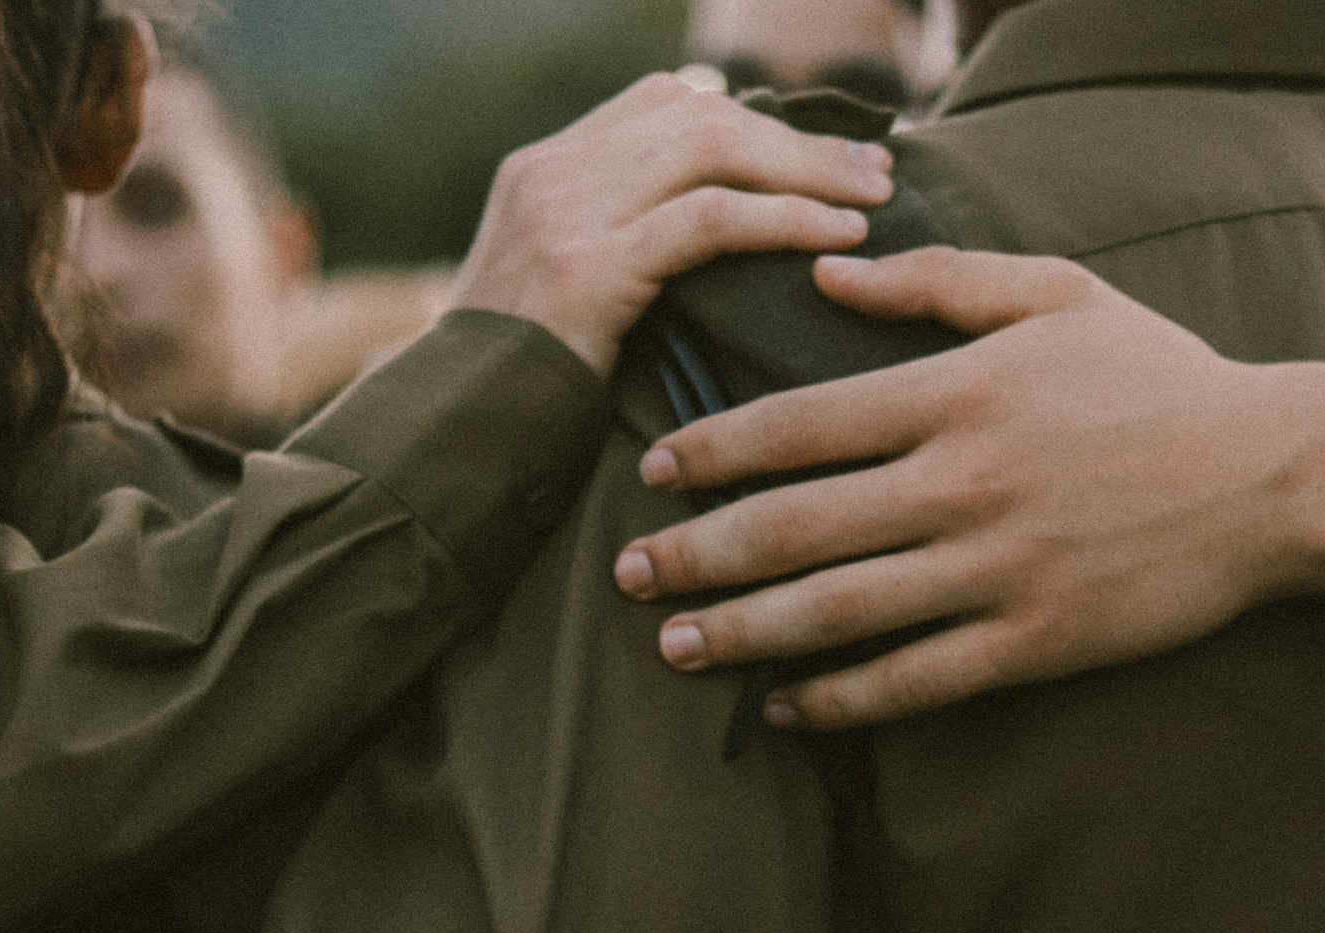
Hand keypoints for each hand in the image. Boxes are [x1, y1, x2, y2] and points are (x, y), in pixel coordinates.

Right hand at [448, 75, 896, 375]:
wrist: (449, 437)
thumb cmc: (521, 388)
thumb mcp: (563, 295)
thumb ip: (620, 247)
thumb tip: (721, 236)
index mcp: (543, 167)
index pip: (662, 103)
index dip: (752, 120)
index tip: (821, 157)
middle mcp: (550, 172)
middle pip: (699, 115)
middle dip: (797, 141)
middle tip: (874, 171)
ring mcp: (564, 213)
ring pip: (711, 151)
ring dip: (806, 172)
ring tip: (874, 199)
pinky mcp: (586, 267)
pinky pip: (709, 220)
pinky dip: (784, 221)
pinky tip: (837, 237)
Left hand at [612, 247, 1324, 728]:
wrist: (1274, 477)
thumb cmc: (1160, 378)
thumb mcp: (1055, 296)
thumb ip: (935, 282)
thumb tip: (827, 274)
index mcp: (956, 395)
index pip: (798, 424)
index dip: (712, 451)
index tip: (653, 472)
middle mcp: (961, 484)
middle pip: (794, 525)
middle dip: (697, 553)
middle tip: (628, 575)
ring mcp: (996, 570)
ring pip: (838, 611)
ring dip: (744, 633)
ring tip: (677, 648)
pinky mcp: (1034, 642)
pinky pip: (915, 682)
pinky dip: (841, 701)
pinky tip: (785, 710)